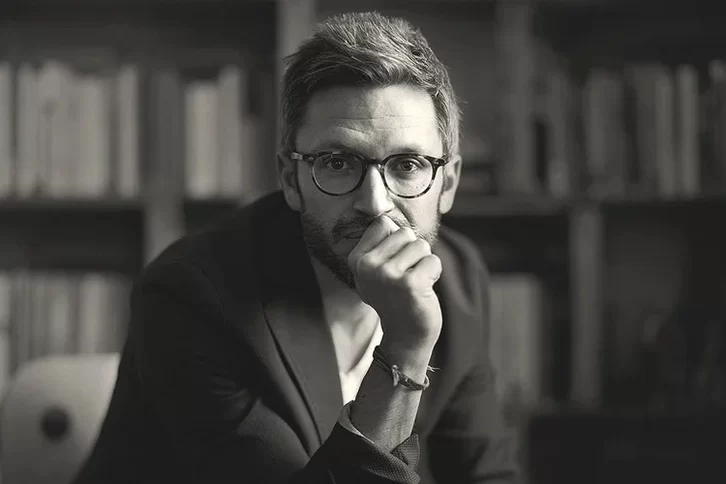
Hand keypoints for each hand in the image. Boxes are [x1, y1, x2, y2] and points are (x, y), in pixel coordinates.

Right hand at [347, 215, 442, 347]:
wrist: (405, 336)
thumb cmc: (395, 297)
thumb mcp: (376, 270)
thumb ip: (380, 243)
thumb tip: (386, 213)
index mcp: (357, 259)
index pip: (383, 223)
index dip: (396, 241)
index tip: (393, 264)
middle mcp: (368, 266)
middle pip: (404, 232)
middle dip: (412, 252)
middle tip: (405, 277)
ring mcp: (388, 275)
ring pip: (420, 245)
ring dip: (423, 263)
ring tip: (414, 283)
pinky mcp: (410, 284)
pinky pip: (433, 260)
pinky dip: (434, 273)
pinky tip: (423, 291)